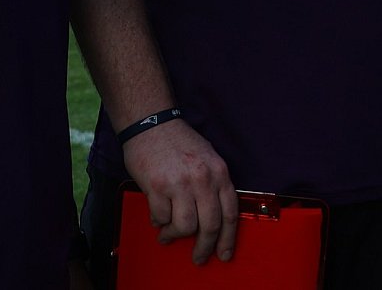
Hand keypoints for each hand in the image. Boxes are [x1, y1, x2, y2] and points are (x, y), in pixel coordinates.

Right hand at [122, 119, 238, 264]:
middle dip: (204, 247)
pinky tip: (157, 217)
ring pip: (185, 227)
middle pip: (210, 226)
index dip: (228, 238)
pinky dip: (159, 222)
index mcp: (219, 172)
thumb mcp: (208, 158)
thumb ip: (213, 185)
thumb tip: (214, 219)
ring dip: (175, 235)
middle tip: (198, 257)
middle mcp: (203, 179)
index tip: (224, 253)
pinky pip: (161, 218)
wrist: (152, 124)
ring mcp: (180, 183)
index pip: (230, 213)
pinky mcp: (157, 187)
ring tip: (169, 234)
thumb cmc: (179, 142)